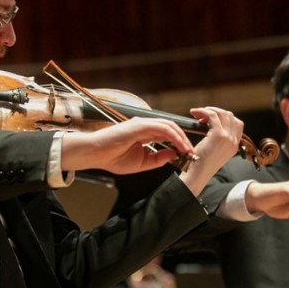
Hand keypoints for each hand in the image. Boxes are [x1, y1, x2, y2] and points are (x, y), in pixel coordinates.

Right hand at [60, 117, 193, 173]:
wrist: (96, 154)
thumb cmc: (113, 158)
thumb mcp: (142, 163)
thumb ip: (158, 159)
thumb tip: (174, 155)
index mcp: (145, 133)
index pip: (167, 134)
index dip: (180, 142)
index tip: (188, 154)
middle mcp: (145, 126)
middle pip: (171, 128)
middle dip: (184, 140)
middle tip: (192, 152)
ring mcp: (142, 124)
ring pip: (169, 126)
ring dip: (181, 138)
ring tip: (188, 150)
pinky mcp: (139, 125)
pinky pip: (162, 128)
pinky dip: (173, 136)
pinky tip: (180, 146)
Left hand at [179, 107, 244, 195]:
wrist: (197, 175)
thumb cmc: (200, 165)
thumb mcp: (214, 152)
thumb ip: (217, 141)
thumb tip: (209, 125)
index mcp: (234, 146)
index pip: (237, 124)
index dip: (224, 117)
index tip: (211, 119)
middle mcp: (233, 141)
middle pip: (230, 116)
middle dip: (216, 111)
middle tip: (202, 115)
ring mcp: (227, 138)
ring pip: (222, 113)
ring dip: (209, 110)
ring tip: (197, 113)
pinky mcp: (218, 135)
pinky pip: (212, 116)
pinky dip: (203, 111)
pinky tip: (195, 114)